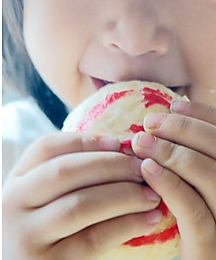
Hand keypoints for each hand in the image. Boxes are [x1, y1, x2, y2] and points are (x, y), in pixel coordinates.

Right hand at [3, 132, 162, 259]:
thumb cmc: (45, 230)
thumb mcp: (40, 199)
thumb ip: (62, 176)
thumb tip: (115, 149)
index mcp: (14, 181)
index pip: (45, 147)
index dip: (83, 140)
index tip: (117, 141)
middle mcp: (13, 203)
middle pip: (64, 170)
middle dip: (109, 165)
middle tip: (141, 167)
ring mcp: (28, 235)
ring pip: (80, 204)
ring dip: (123, 194)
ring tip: (150, 194)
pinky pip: (94, 238)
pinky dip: (126, 225)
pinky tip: (148, 220)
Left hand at [132, 101, 215, 259]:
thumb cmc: (179, 217)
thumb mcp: (188, 181)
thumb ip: (187, 155)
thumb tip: (167, 117)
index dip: (205, 116)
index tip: (174, 105)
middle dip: (186, 130)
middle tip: (150, 122)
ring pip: (213, 177)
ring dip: (174, 152)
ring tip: (141, 141)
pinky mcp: (210, 249)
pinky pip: (194, 211)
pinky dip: (170, 183)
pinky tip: (147, 168)